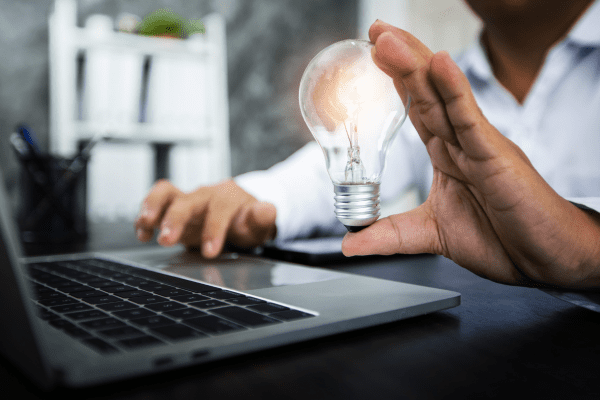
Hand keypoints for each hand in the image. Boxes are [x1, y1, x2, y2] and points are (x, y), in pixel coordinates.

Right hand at [135, 179, 276, 257]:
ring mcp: (187, 199)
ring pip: (166, 192)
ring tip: (145, 225)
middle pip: (188, 200)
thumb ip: (262, 217)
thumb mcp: (259, 222)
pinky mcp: (174, 206)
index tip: (209, 252)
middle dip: (176, 219)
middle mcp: (205, 194)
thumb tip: (268, 209)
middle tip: (167, 239)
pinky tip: (142, 233)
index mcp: (228, 196)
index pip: (220, 209)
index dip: (213, 229)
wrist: (239, 211)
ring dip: (153, 207)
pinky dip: (146, 215)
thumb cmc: (247, 219)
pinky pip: (157, 202)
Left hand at [342, 21, 599, 288]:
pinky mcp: (496, 157)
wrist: (544, 257)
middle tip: (376, 30)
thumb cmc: (501, 239)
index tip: (372, 55)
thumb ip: (390, 235)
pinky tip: (440, 65)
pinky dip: (455, 92)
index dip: (396, 81)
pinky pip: (471, 120)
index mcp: (447, 156)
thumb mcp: (431, 235)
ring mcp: (479, 146)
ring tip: (390, 40)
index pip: (418, 109)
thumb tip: (349, 244)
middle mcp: (461, 143)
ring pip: (443, 98)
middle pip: (426, 93)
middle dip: (400, 60)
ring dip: (415, 66)